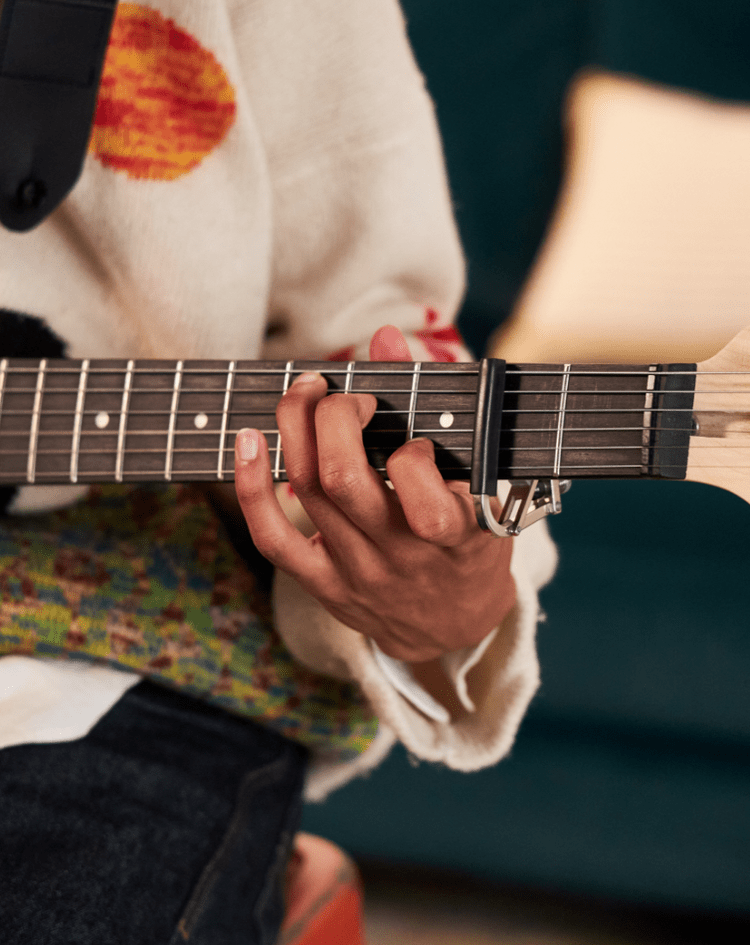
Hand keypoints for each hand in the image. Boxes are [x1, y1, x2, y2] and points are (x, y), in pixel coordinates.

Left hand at [233, 326, 515, 662]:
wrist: (452, 628)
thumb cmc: (470, 542)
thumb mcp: (480, 485)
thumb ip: (436, 406)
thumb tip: (385, 337)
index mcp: (458, 538)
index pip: (430, 505)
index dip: (413, 458)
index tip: (417, 442)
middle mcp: (404, 558)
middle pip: (344, 480)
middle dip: (333, 416)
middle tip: (342, 392)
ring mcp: (360, 573)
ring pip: (309, 491)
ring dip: (296, 427)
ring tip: (305, 393)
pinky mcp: (326, 585)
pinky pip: (273, 539)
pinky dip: (252, 486)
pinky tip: (247, 443)